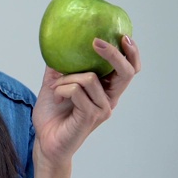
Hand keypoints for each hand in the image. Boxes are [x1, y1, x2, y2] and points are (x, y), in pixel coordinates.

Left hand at [32, 36, 141, 165]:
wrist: (45, 141)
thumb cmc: (52, 116)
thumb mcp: (55, 85)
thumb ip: (60, 68)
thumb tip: (56, 44)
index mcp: (106, 91)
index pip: (129, 70)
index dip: (132, 53)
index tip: (124, 36)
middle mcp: (109, 100)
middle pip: (127, 72)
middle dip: (114, 53)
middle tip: (96, 42)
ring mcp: (102, 109)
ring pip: (90, 78)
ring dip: (67, 78)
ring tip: (55, 88)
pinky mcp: (90, 116)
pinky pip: (77, 90)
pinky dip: (62, 89)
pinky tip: (56, 97)